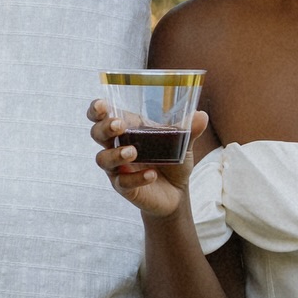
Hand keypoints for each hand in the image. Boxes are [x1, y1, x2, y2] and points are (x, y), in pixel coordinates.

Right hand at [88, 98, 205, 220]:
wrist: (176, 192)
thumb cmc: (172, 159)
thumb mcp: (182, 142)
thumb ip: (189, 129)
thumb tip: (201, 115)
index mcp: (127, 128)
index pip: (101, 115)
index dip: (96, 109)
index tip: (102, 105)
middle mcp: (116, 146)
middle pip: (96, 133)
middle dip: (104, 128)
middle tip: (119, 126)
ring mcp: (118, 168)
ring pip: (103, 159)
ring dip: (116, 154)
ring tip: (133, 153)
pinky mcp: (125, 187)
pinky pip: (123, 182)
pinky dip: (137, 178)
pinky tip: (151, 175)